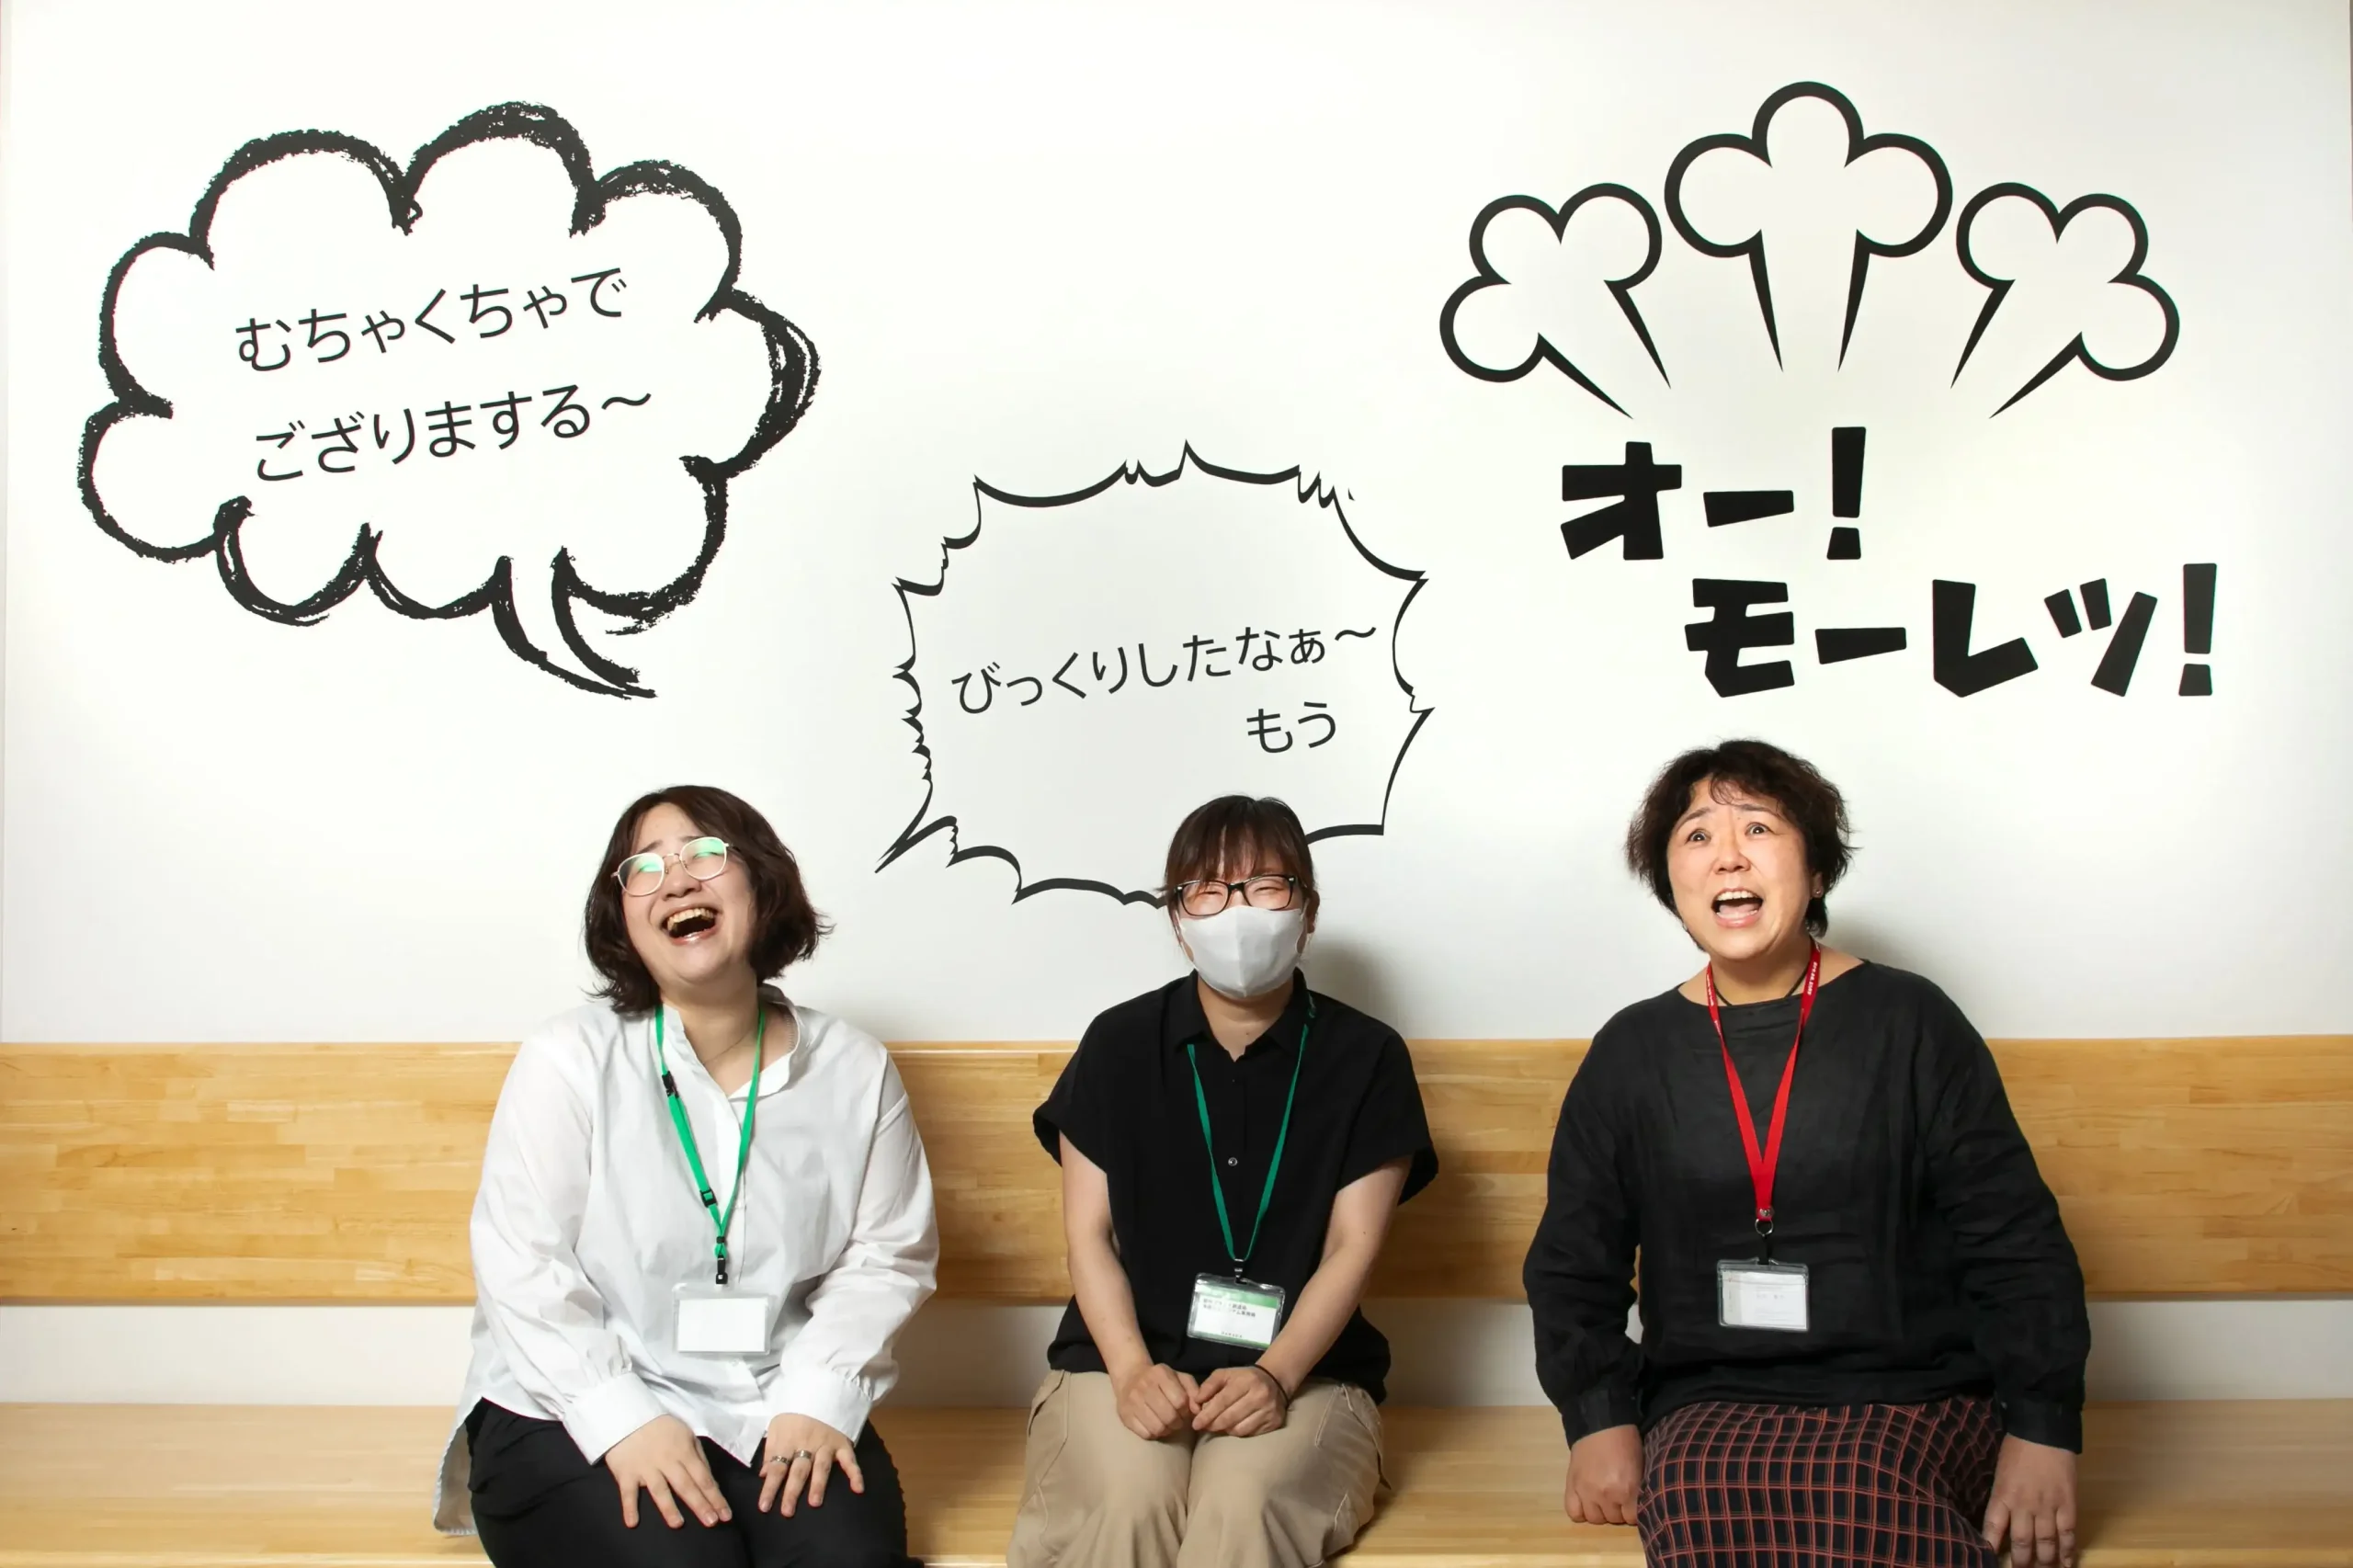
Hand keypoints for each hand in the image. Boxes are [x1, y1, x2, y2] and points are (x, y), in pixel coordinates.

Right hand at [604, 1414, 728, 1529]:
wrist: (628, 1415)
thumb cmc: (662, 1428)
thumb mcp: (686, 1435)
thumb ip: (698, 1458)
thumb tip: (711, 1482)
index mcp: (684, 1452)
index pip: (703, 1478)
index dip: (715, 1497)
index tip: (725, 1515)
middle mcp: (667, 1462)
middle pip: (686, 1486)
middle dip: (700, 1505)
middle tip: (711, 1523)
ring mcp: (646, 1468)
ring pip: (659, 1490)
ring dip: (668, 1508)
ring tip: (678, 1524)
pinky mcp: (626, 1473)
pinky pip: (627, 1492)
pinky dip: (629, 1507)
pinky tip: (632, 1523)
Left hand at [758, 1413, 863, 1516]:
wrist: (820, 1386)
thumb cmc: (793, 1410)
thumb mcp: (776, 1425)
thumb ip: (770, 1450)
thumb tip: (764, 1474)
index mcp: (787, 1441)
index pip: (777, 1468)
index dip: (770, 1488)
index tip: (764, 1507)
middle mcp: (806, 1445)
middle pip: (798, 1471)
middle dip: (792, 1492)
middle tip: (787, 1512)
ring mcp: (826, 1445)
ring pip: (821, 1467)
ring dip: (818, 1484)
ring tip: (814, 1503)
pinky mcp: (842, 1443)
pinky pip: (849, 1460)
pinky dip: (855, 1474)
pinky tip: (858, 1489)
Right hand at [1110, 1361, 1199, 1440]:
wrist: (1129, 1377)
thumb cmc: (1160, 1380)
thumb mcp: (1179, 1378)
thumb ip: (1193, 1391)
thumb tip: (1198, 1410)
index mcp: (1160, 1374)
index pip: (1180, 1401)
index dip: (1186, 1410)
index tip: (1183, 1410)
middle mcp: (1144, 1386)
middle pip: (1169, 1417)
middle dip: (1177, 1423)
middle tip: (1176, 1421)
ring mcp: (1132, 1402)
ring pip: (1158, 1428)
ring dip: (1166, 1430)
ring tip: (1166, 1424)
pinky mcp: (1125, 1416)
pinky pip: (1145, 1434)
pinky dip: (1153, 1434)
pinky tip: (1154, 1425)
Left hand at [1193, 1364, 1288, 1435]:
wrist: (1274, 1381)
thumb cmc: (1244, 1378)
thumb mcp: (1226, 1374)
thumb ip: (1209, 1385)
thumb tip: (1196, 1401)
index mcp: (1247, 1381)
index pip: (1223, 1401)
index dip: (1208, 1414)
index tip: (1196, 1424)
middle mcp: (1260, 1396)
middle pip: (1230, 1417)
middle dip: (1213, 1424)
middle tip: (1203, 1427)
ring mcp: (1269, 1410)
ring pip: (1239, 1429)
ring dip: (1225, 1429)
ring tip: (1219, 1425)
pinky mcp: (1274, 1422)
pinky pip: (1250, 1434)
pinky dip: (1238, 1432)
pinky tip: (1233, 1426)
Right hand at [1563, 1423, 1640, 1525]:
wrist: (1601, 1422)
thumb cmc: (1626, 1441)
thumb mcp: (1640, 1466)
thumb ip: (1637, 1489)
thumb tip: (1637, 1505)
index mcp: (1626, 1489)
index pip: (1632, 1518)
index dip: (1634, 1511)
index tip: (1633, 1502)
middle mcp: (1605, 1495)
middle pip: (1614, 1519)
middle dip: (1619, 1510)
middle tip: (1619, 1497)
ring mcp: (1586, 1491)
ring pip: (1595, 1519)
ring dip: (1601, 1512)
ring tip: (1603, 1500)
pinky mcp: (1571, 1485)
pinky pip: (1573, 1512)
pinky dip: (1580, 1512)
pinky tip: (1587, 1503)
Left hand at [1982, 1435, 2077, 1566]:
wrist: (2044, 1431)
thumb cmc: (2017, 1449)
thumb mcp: (2000, 1472)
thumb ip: (2002, 1497)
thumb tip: (2002, 1519)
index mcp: (2002, 1495)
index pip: (1992, 1528)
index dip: (1990, 1546)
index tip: (1989, 1560)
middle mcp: (2024, 1505)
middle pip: (2022, 1542)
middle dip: (2021, 1562)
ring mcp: (2048, 1506)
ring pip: (2046, 1543)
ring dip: (2045, 1562)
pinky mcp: (2068, 1504)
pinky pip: (2068, 1534)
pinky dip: (2068, 1551)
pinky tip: (2067, 1564)